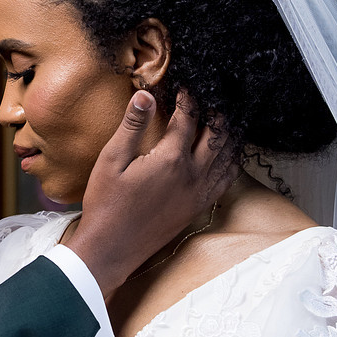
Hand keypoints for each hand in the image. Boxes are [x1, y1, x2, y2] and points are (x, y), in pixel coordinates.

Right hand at [67, 91, 224, 298]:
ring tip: (222, 122)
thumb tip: (146, 95)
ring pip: (227, 157)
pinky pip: (225, 181)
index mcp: (171, 159)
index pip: (188, 118)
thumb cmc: (106, 204)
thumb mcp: (112, 160)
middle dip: (215, 113)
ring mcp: (198, 193)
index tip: (186, 87)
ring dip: (227, 136)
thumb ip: (132, 125)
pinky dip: (230, 163)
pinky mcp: (198, 207)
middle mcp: (192, 175)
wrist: (111, 248)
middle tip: (210, 100)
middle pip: (216, 135)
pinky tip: (226, 156)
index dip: (188, 98)